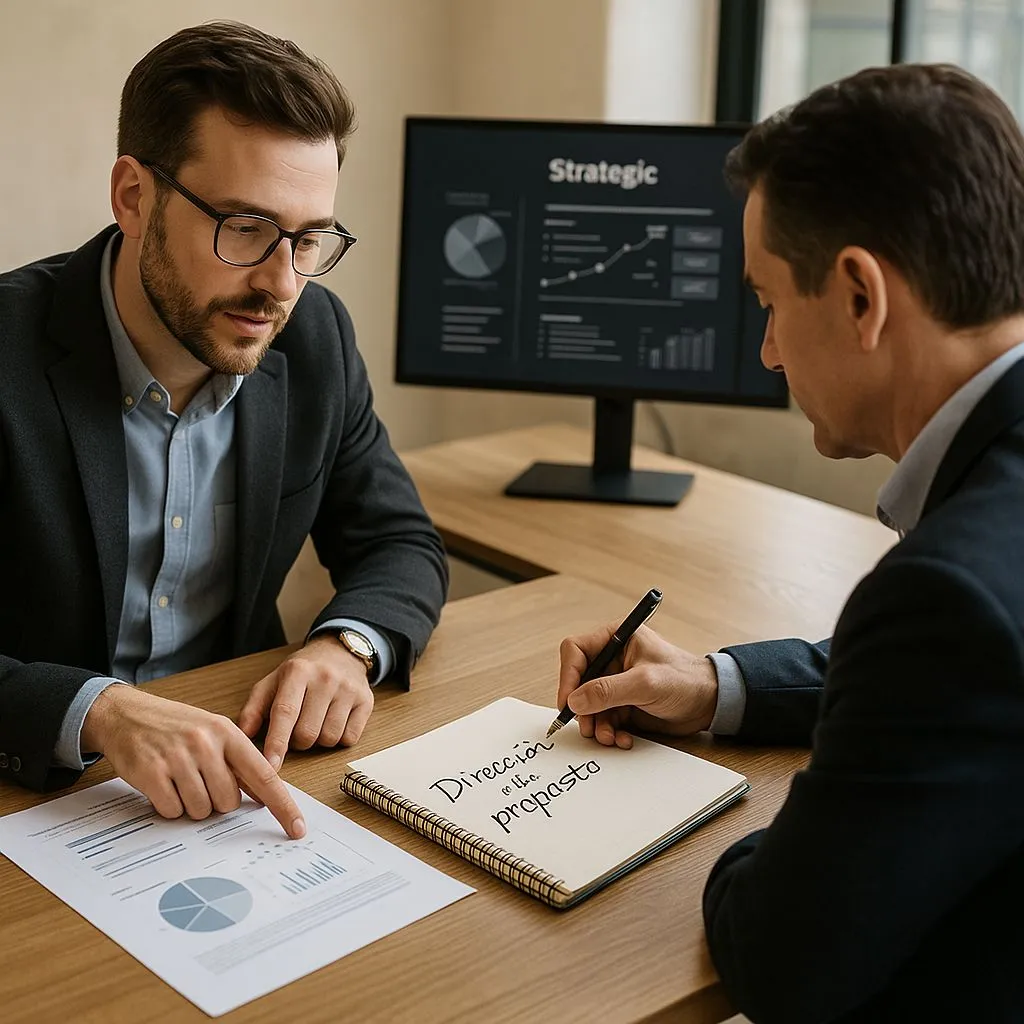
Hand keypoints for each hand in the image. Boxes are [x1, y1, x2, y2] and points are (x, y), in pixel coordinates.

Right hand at [81, 684, 304, 836]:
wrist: (127, 714)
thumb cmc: (175, 726)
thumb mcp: (213, 732)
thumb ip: (238, 762)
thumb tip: (264, 796)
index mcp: (228, 733)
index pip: (264, 776)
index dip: (282, 806)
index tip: (297, 828)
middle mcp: (206, 744)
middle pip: (228, 802)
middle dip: (215, 800)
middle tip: (198, 780)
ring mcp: (178, 758)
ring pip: (201, 810)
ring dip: (191, 804)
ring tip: (179, 779)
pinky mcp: (152, 773)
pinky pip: (173, 811)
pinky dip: (169, 806)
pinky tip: (162, 784)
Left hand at [237, 634, 373, 769]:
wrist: (339, 652)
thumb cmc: (302, 673)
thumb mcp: (273, 682)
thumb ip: (254, 708)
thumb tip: (242, 737)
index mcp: (298, 671)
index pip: (286, 713)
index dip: (276, 743)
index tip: (270, 766)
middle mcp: (326, 678)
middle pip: (307, 733)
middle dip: (297, 741)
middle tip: (297, 727)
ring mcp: (349, 689)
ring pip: (329, 738)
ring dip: (318, 740)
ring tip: (316, 721)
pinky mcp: (366, 701)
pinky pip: (349, 738)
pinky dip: (339, 738)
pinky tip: (334, 720)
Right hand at [557, 624, 718, 747]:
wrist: (710, 703)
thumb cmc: (685, 680)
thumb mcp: (645, 683)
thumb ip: (608, 691)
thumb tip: (575, 700)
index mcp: (615, 639)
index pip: (575, 651)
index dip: (568, 676)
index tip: (569, 701)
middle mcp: (612, 659)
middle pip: (578, 682)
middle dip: (582, 707)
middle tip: (587, 727)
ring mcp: (616, 683)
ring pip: (589, 705)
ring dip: (596, 724)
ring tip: (609, 737)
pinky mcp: (622, 704)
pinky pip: (603, 719)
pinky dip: (609, 731)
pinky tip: (622, 738)